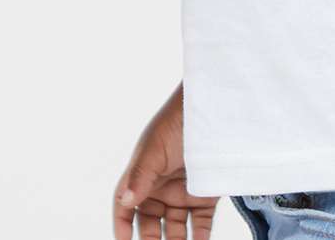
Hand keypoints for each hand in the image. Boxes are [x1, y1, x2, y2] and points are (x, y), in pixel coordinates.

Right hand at [112, 81, 220, 239]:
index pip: (126, 210)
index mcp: (142, 177)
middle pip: (150, 226)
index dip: (122, 229)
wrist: (212, 107)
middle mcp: (161, 188)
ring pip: (175, 231)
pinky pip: (200, 225)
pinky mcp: (205, 195)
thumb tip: (125, 201)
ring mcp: (183, 192)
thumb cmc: (177, 121)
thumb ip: (140, 175)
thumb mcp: (155, 148)